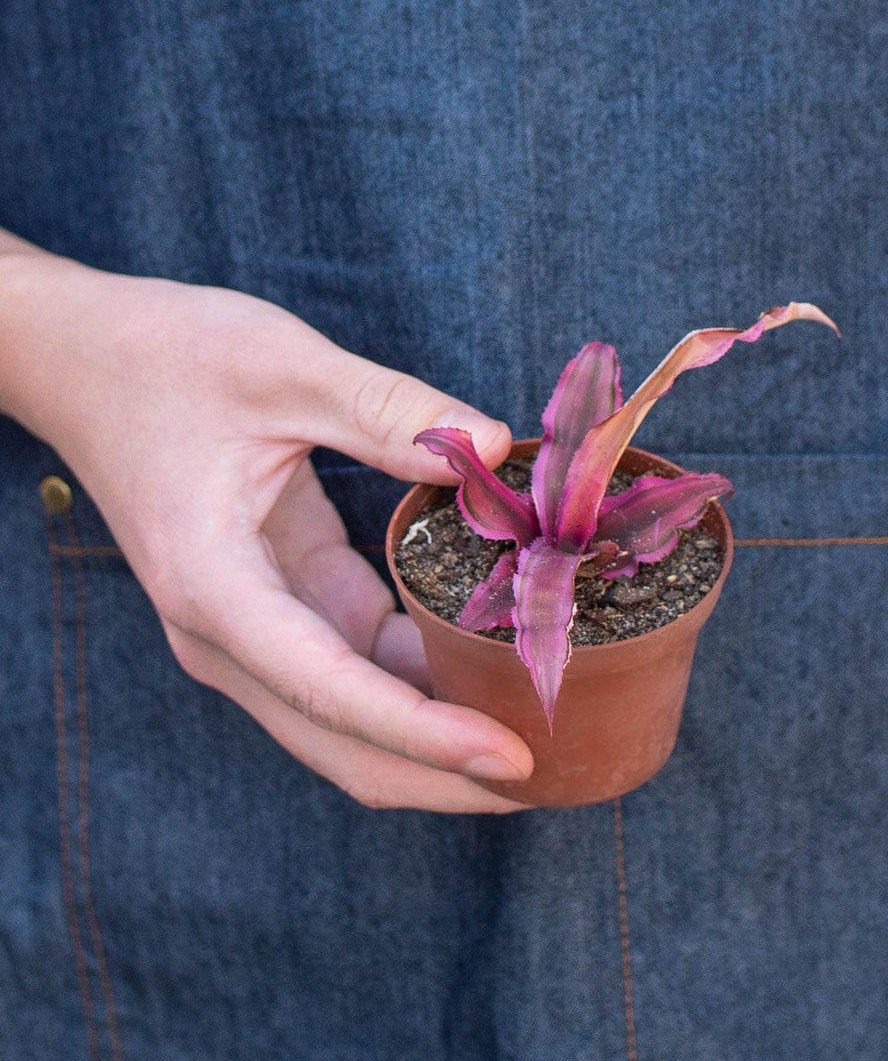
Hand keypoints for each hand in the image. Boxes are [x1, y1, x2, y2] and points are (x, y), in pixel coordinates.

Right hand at [0, 240, 534, 811]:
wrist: (88, 362)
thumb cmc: (167, 357)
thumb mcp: (281, 366)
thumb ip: (389, 410)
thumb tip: (492, 444)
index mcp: (219, 589)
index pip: (334, 693)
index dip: (428, 736)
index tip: (513, 761)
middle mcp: (229, 637)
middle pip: (347, 744)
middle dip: (447, 774)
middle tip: (553, 775)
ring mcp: (251, 632)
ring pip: (354, 723)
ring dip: (441, 738)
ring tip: (540, 732)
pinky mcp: (277, 611)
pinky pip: (357, 671)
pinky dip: (422, 681)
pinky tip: (489, 663)